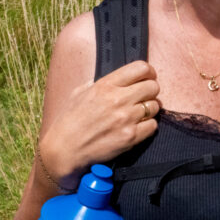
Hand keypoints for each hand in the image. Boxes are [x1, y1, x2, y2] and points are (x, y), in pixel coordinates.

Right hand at [40, 60, 159, 188]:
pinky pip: (153, 125)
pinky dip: (148, 126)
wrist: (64, 150)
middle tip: (143, 98)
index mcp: (105, 85)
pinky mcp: (130, 137)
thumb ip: (101, 83)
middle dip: (151, 91)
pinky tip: (137, 127)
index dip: (149, 72)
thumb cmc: (69, 121)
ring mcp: (126, 119)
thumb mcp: (79, 92)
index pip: (141, 68)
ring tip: (138, 114)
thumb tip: (119, 78)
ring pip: (155, 106)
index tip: (147, 78)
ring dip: (149, 110)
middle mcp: (118, 99)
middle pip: (153, 87)